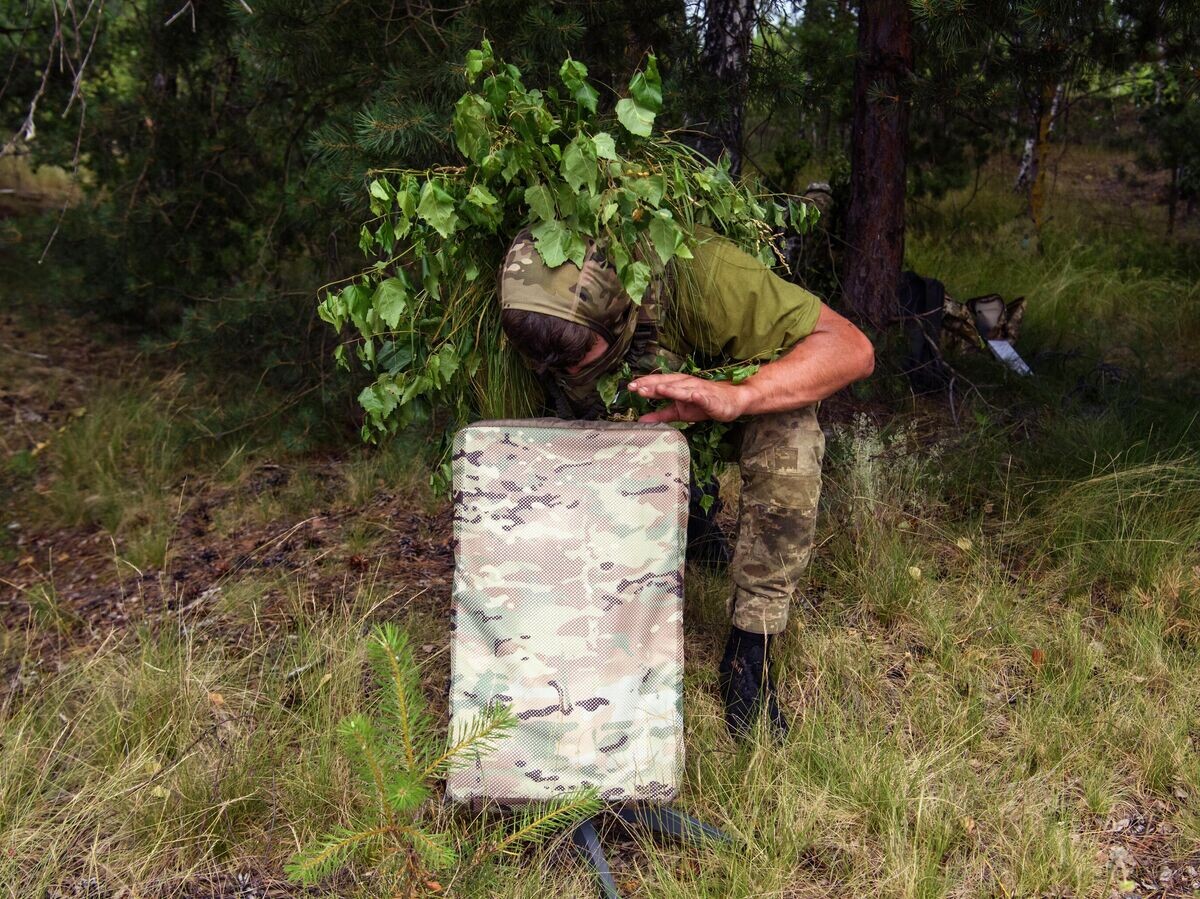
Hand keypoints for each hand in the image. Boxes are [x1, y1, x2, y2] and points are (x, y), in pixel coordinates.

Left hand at [628, 373, 749, 423]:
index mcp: (678, 386)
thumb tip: (641, 419)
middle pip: (668, 383)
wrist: (731, 402)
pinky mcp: (712, 399)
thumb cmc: (703, 404)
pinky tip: (692, 395)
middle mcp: (687, 384)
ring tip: (659, 389)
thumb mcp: (678, 412)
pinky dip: (698, 395)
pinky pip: (704, 397)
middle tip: (637, 387)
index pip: (659, 383)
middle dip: (652, 385)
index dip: (645, 385)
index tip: (630, 387)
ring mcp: (699, 390)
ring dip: (672, 388)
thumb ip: (660, 415)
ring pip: (684, 389)